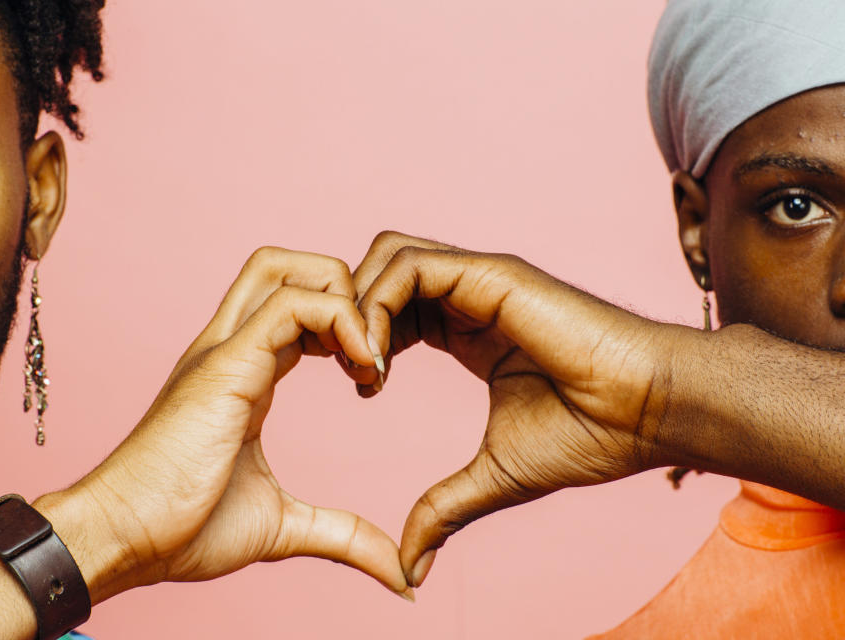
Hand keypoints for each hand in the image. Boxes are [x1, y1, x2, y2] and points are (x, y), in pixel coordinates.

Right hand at [45, 248, 410, 602]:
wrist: (118, 540)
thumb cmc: (181, 530)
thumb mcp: (281, 526)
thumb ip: (341, 535)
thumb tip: (398, 572)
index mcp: (244, 372)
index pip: (298, 308)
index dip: (346, 325)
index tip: (374, 378)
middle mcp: (231, 347)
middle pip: (288, 267)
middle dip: (346, 290)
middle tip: (374, 353)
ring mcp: (223, 349)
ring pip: (288, 270)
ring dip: (347, 301)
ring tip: (371, 363)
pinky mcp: (224, 364)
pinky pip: (290, 306)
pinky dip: (339, 320)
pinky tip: (362, 370)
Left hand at [352, 232, 675, 587]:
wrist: (651, 412)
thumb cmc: (591, 435)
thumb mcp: (495, 476)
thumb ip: (444, 509)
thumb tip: (408, 565)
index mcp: (469, 328)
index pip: (394, 308)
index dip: (364, 340)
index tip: (362, 388)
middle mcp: (471, 294)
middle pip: (382, 272)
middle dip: (351, 316)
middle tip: (350, 372)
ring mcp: (481, 279)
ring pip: (388, 257)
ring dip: (359, 308)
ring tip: (363, 368)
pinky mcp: (492, 274)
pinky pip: (411, 268)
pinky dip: (378, 306)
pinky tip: (380, 360)